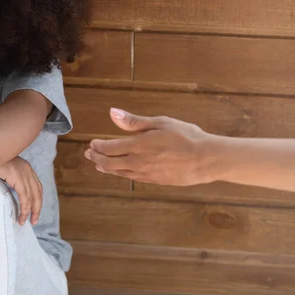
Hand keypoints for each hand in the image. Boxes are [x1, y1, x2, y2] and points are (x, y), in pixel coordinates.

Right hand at [0, 156, 42, 225]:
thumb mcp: (3, 170)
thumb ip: (9, 178)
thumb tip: (8, 191)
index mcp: (25, 167)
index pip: (37, 186)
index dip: (37, 200)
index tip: (34, 211)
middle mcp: (27, 169)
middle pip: (38, 192)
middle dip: (37, 208)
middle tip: (34, 220)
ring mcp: (23, 172)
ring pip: (32, 197)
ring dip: (30, 211)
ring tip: (23, 221)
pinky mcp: (17, 177)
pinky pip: (24, 197)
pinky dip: (24, 208)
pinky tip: (21, 215)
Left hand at [84, 108, 215, 185]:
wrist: (206, 159)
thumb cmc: (185, 136)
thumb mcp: (160, 122)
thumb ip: (134, 121)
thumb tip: (112, 113)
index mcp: (137, 145)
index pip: (109, 148)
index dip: (98, 146)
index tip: (92, 143)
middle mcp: (138, 162)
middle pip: (109, 163)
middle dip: (96, 158)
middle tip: (89, 154)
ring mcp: (145, 173)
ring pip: (118, 172)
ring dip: (105, 168)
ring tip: (98, 165)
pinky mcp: (154, 181)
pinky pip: (131, 178)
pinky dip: (120, 174)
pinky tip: (119, 171)